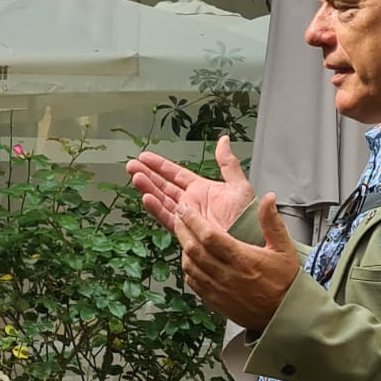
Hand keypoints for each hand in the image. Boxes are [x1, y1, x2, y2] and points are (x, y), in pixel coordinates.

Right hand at [126, 136, 253, 232]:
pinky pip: (167, 217)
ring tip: (136, 178)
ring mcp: (186, 216)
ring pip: (162, 200)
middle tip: (132, 166)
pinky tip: (146, 198)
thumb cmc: (247, 216)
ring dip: (148, 188)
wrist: (248, 240)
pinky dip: (156, 208)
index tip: (145, 157)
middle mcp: (191, 202)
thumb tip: (223, 140)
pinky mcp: (185, 230)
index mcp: (202, 189)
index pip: (175, 174)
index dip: (160, 165)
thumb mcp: (238, 184)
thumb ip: (227, 163)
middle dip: (147, 175)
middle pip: (163, 185)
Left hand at [178, 194, 299, 330]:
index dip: (194, 220)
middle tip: (178, 214)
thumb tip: (269, 199)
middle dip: (182, 228)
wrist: (284, 313)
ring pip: (190, 265)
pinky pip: (192, 282)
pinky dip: (187, 267)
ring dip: (182, 247)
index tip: (186, 208)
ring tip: (182, 232)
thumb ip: (272, 222)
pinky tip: (189, 257)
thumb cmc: (285, 281)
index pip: (210, 236)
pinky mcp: (214, 300)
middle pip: (194, 248)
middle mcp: (228, 275)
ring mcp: (218, 289)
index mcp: (244, 259)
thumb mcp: (284, 248)